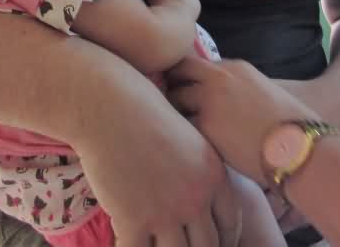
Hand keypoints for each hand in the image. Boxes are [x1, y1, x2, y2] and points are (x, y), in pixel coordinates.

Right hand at [75, 95, 240, 246]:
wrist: (108, 106)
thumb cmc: (142, 110)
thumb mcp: (184, 135)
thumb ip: (196, 166)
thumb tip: (193, 189)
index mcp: (213, 175)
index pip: (231, 223)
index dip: (224, 239)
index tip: (213, 242)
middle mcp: (195, 198)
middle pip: (207, 246)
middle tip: (182, 246)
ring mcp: (165, 212)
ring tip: (155, 245)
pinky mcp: (133, 220)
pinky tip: (124, 243)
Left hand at [167, 57, 320, 183]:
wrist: (300, 148)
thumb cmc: (292, 125)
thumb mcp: (264, 91)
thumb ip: (238, 87)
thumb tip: (221, 99)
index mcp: (235, 66)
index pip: (196, 63)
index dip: (188, 77)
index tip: (185, 89)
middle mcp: (218, 77)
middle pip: (178, 71)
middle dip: (173, 85)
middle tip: (176, 106)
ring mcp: (208, 100)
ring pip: (175, 99)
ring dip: (177, 111)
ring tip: (184, 128)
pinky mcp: (204, 126)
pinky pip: (182, 126)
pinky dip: (184, 134)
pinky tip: (192, 144)